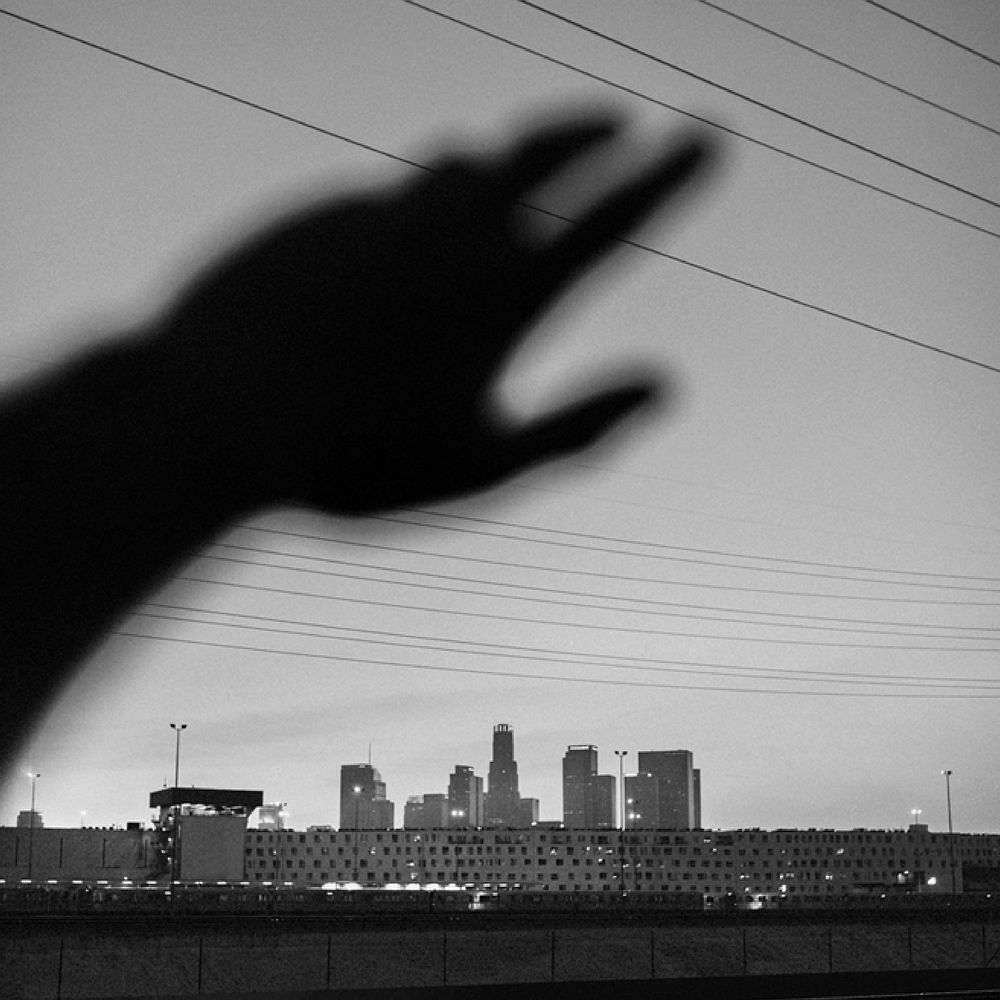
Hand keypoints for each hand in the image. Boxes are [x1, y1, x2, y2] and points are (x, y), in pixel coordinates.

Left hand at [161, 114, 713, 512]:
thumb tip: (668, 385)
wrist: (216, 412)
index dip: (667, 178)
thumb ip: (580, 427)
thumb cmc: (356, 458)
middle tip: (628, 125)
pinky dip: (419, 200)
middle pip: (542, 159)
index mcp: (501, 295)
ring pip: (462, 163)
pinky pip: (387, 197)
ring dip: (506, 155)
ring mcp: (380, 217)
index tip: (709, 138)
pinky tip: (409, 225)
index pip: (610, 220)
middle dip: (596, 138)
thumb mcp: (483, 466)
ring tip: (521, 160)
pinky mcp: (320, 217)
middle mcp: (449, 235)